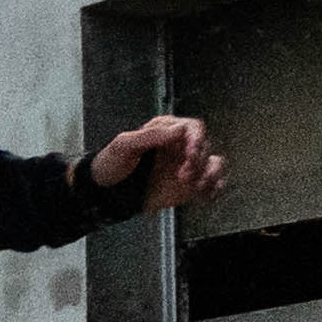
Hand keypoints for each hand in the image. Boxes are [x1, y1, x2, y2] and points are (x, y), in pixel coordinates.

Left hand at [91, 115, 227, 213]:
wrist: (107, 193)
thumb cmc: (111, 164)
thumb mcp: (124, 145)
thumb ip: (151, 136)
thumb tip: (178, 129)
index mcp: (165, 131)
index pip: (192, 128)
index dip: (195, 139)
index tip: (190, 152)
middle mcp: (178, 146)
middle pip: (204, 147)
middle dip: (197, 161)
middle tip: (183, 174)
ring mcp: (185, 166)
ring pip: (213, 164)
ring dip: (210, 174)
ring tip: (196, 185)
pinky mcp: (188, 185)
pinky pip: (211, 184)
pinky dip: (214, 188)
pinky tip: (207, 193)